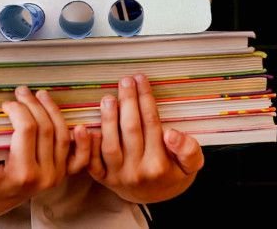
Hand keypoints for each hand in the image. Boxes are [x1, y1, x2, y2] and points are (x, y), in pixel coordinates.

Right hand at [0, 86, 69, 217]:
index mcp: (21, 174)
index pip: (27, 130)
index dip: (18, 110)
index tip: (6, 103)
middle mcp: (44, 176)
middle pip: (46, 128)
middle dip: (33, 104)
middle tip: (21, 91)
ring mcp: (56, 175)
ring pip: (63, 135)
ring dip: (53, 111)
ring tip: (40, 95)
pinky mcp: (63, 173)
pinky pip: (80, 158)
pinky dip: (84, 142)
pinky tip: (80, 125)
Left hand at [72, 74, 203, 203]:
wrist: (155, 197)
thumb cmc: (173, 172)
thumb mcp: (191, 165)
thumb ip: (188, 150)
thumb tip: (171, 134)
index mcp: (159, 165)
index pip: (151, 124)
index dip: (145, 99)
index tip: (141, 79)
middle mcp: (137, 172)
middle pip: (131, 130)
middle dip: (128, 102)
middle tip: (125, 80)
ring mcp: (118, 176)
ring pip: (110, 146)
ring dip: (108, 119)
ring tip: (109, 98)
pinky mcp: (103, 179)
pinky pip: (92, 163)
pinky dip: (87, 146)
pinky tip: (85, 127)